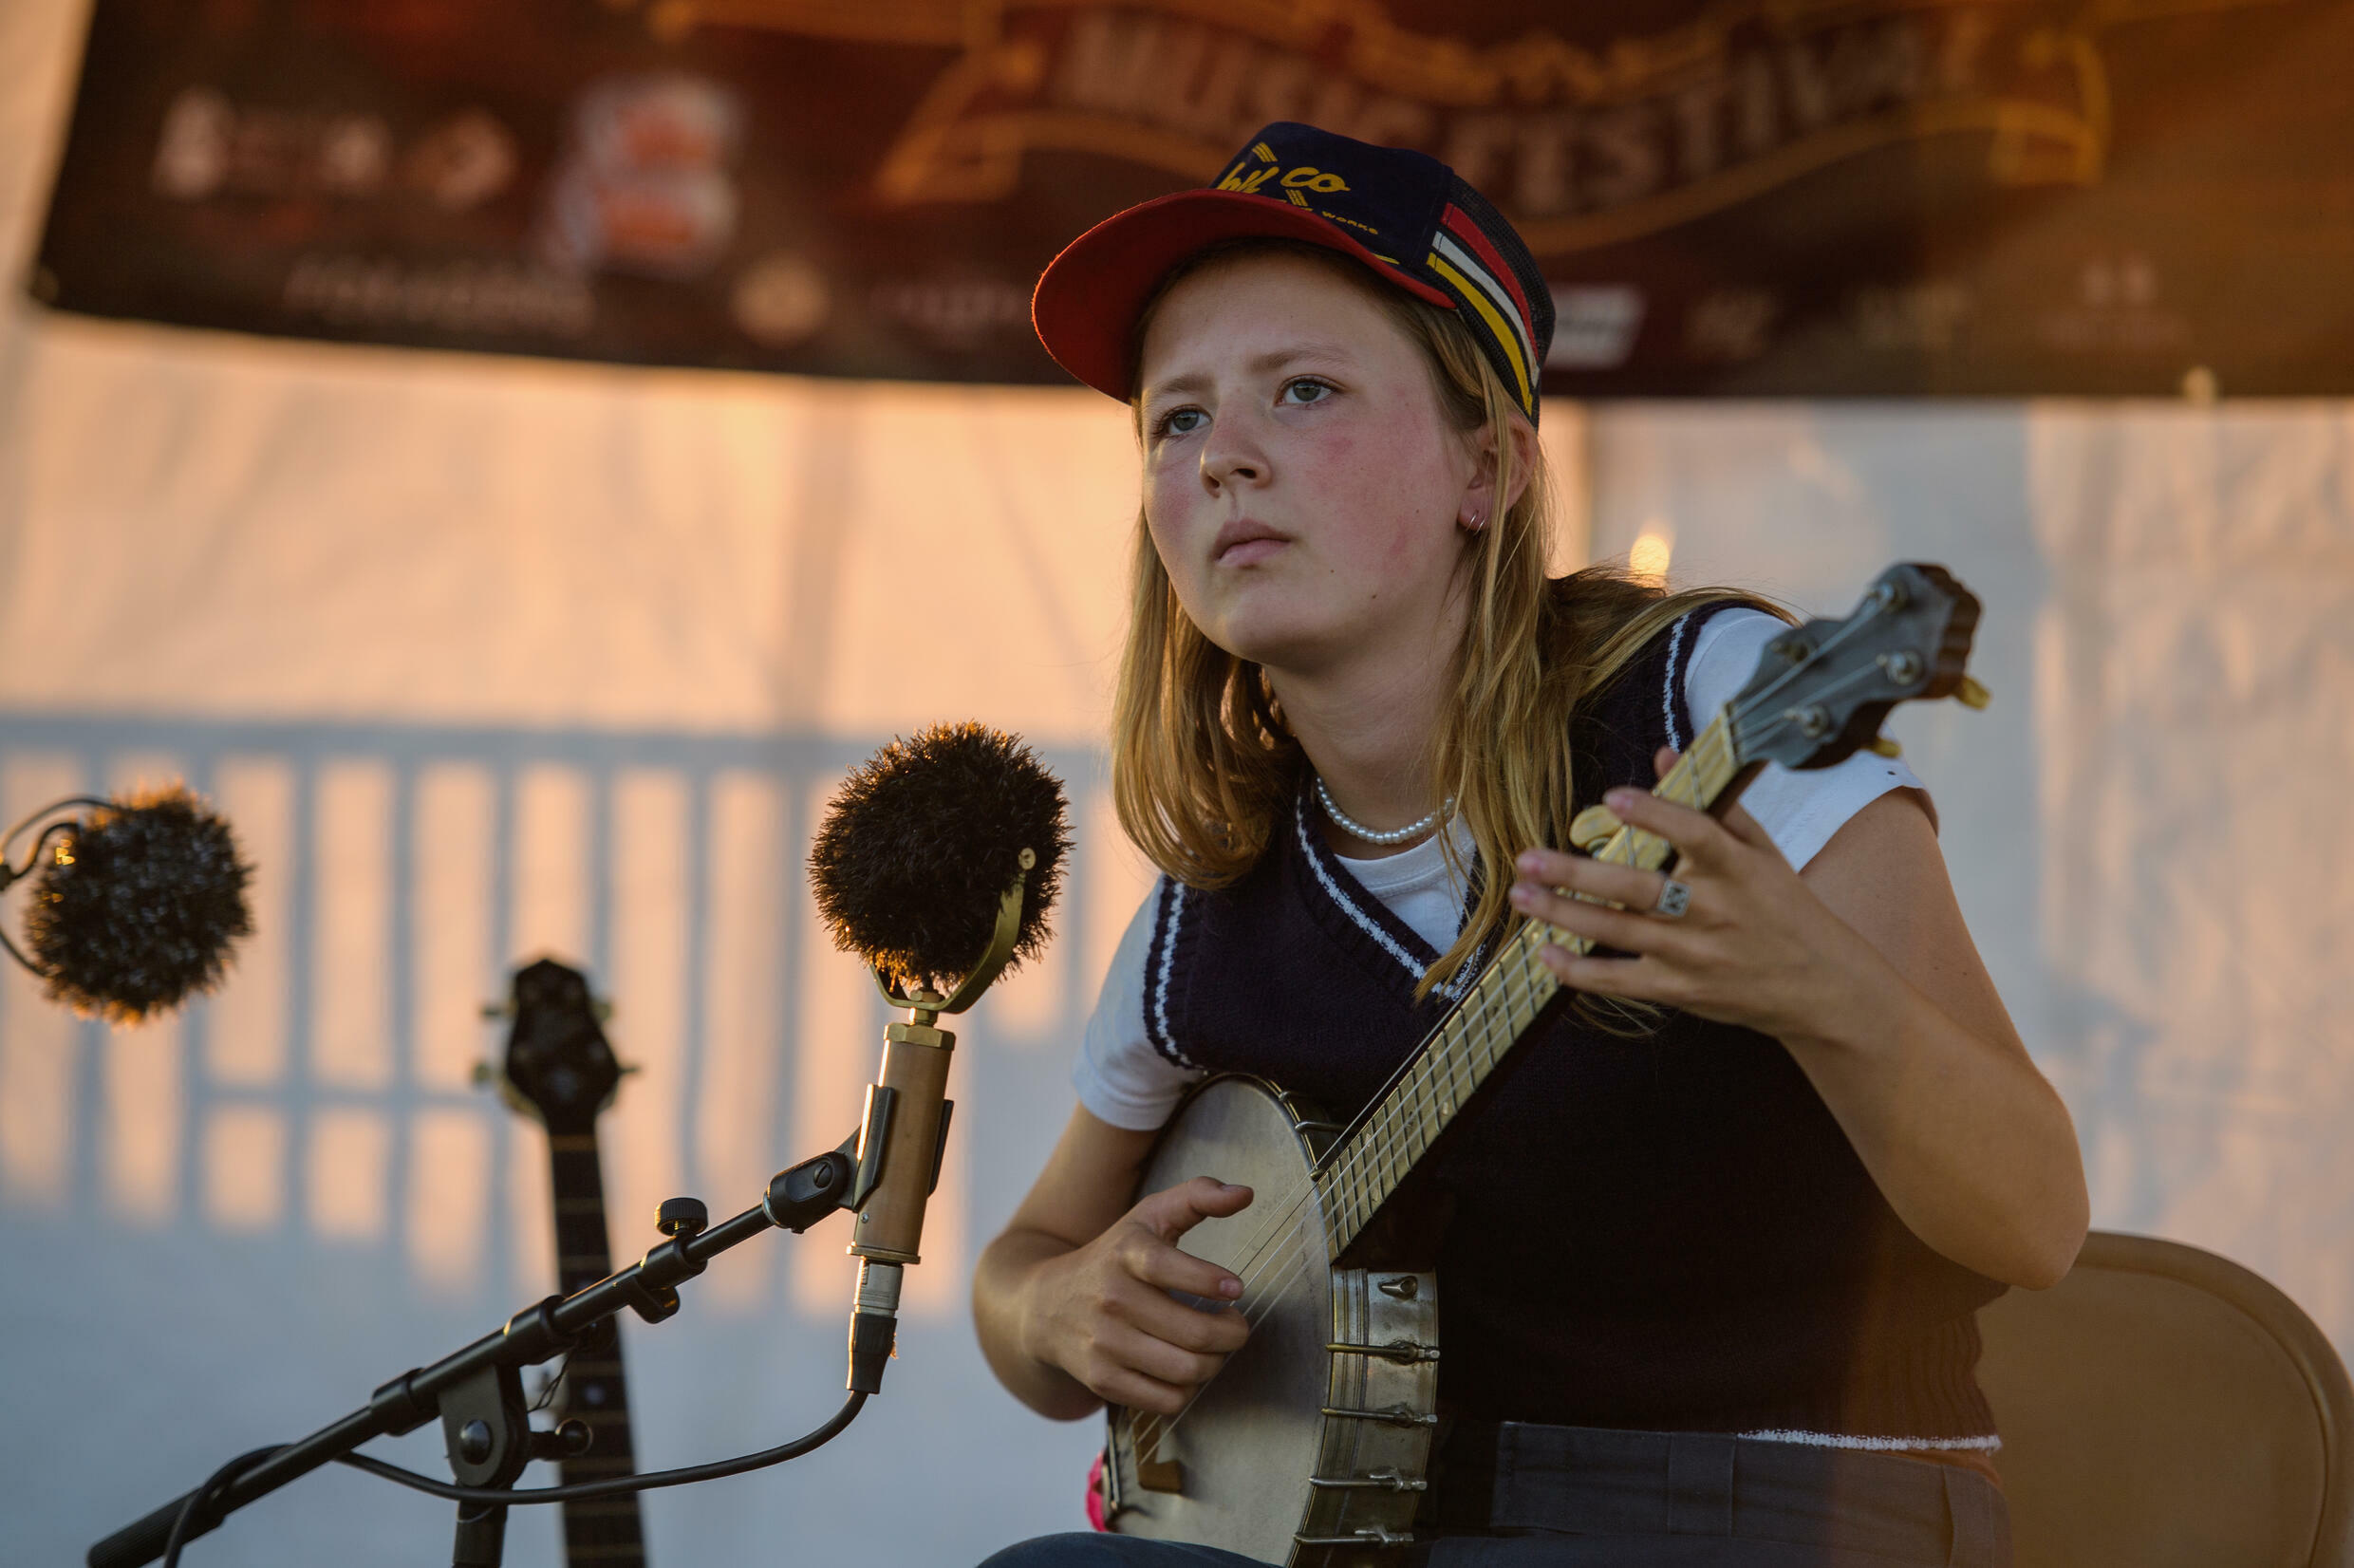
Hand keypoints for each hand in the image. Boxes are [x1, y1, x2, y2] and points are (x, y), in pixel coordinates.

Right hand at [1019, 1176, 1254, 1414]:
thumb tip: (1246, 1193)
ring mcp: (1104, 1342)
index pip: (1167, 1267)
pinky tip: (1185, 1367)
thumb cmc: (1114, 1257)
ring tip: (1214, 1347)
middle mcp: (1111, 1298)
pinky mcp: (1102, 1379)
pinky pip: (1168, 1400)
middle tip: (1235, 1326)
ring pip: (1186, 1370)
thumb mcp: (1149, 1217)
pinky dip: (1188, 1389)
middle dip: (1231, 1334)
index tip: (1235, 1288)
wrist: (1045, 1304)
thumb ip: (1199, 1196)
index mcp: (1125, 1253)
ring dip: (1214, 1363)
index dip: (1208, 1281)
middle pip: (1194, 1333)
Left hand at [1506, 749, 1881, 1042]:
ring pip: (1618, 933)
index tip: (1612, 798)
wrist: (1821, 987)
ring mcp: (1694, 955)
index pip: (1696, 835)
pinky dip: (1579, 971)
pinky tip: (1544, 953)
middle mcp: (1714, 911)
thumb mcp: (1761, 852)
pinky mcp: (1680, 990)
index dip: (1656, 816)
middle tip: (1528, 859)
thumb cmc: (1784, 908)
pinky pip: (1620, 981)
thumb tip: (1663, 752)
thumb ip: (1712, 803)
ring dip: (1563, 914)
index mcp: (1737, 869)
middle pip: (1638, 890)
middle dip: (1577, 875)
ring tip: (1521, 895)